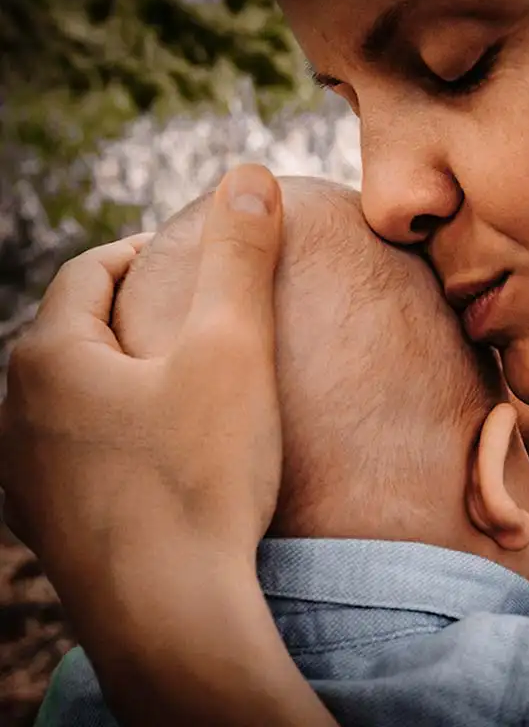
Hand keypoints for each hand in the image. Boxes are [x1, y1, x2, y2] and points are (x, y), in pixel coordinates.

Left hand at [0, 164, 283, 587]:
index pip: (92, 272)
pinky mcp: (50, 527)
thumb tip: (246, 172)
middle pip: (78, 333)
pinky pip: (79, 456)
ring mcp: (26, 477)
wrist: (169, 615)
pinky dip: (118, 438)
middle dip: (138, 315)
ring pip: (74, 398)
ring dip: (124, 380)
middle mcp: (16, 412)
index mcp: (49, 356)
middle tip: (203, 320)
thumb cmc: (201, 476)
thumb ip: (239, 256)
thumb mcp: (233, 350)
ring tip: (187, 388)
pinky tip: (164, 458)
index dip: (149, 254)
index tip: (199, 262)